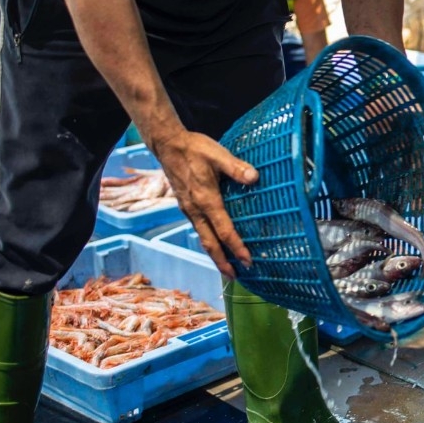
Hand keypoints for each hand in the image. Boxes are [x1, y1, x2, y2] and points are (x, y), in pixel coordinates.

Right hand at [150, 130, 257, 277]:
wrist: (168, 145)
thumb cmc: (195, 148)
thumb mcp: (218, 154)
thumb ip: (236, 168)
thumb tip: (255, 177)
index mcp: (206, 200)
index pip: (224, 230)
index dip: (237, 247)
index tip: (248, 261)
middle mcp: (195, 210)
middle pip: (210, 243)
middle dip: (222, 262)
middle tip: (235, 277)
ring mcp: (189, 209)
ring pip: (203, 238)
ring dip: (215, 254)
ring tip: (227, 267)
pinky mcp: (186, 205)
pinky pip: (199, 229)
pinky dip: (209, 241)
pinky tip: (215, 243)